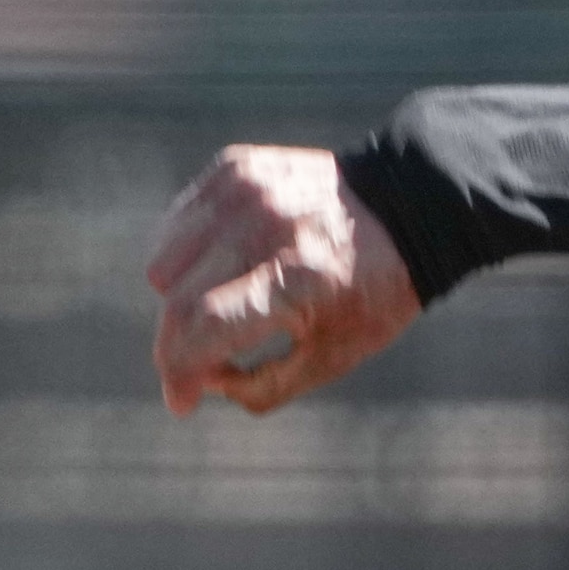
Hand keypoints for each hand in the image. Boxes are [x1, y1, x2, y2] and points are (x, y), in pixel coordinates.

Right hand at [147, 145, 422, 414]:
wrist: (405, 208)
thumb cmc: (371, 294)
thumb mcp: (335, 357)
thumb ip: (264, 385)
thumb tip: (204, 381)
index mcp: (297, 279)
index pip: (204, 325)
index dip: (179, 372)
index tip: (180, 401)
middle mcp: (266, 227)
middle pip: (177, 299)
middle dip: (177, 345)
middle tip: (199, 363)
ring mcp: (246, 190)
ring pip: (163, 263)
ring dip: (180, 295)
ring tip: (226, 302)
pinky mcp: (233, 167)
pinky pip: (176, 226)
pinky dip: (190, 255)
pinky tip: (227, 263)